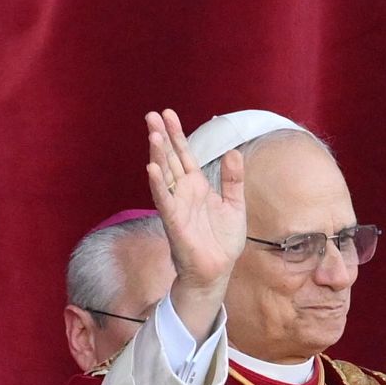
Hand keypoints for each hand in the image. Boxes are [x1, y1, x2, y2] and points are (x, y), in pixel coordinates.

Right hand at [146, 109, 245, 337]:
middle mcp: (184, 193)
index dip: (176, 134)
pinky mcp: (174, 222)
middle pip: (169, 159)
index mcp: (197, 186)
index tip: (168, 113)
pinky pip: (164, 201)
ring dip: (157, 155)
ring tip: (152, 134)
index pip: (184, 154)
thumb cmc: (222, 240)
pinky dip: (158, 185)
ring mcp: (177, 206)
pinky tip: (151, 168)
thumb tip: (233, 152)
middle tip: (151, 114)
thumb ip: (233, 179)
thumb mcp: (235, 205)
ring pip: (164, 175)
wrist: (218, 271)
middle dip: (161, 137)